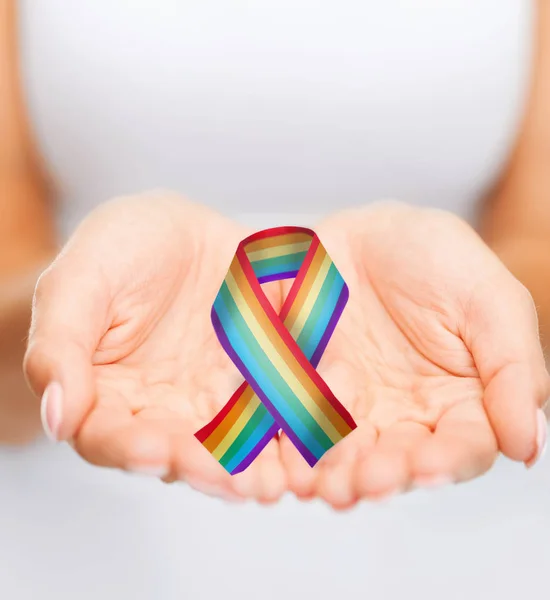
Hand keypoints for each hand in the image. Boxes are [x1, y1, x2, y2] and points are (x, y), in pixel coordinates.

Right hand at [24, 192, 286, 502]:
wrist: (181, 234)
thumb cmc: (119, 252)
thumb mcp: (80, 281)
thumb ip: (61, 345)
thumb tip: (57, 416)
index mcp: (107, 398)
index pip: (111, 438)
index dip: (131, 449)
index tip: (154, 450)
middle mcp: (164, 412)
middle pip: (182, 454)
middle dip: (208, 469)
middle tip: (233, 480)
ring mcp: (217, 403)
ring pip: (236, 443)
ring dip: (258, 465)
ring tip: (277, 478)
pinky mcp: (262, 383)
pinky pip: (282, 406)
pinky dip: (297, 422)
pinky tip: (315, 432)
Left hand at [278, 203, 548, 508]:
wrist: (365, 234)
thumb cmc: (436, 258)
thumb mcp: (489, 299)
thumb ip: (515, 368)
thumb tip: (526, 445)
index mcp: (464, 400)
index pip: (464, 445)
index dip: (449, 461)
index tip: (429, 466)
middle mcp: (410, 416)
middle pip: (401, 461)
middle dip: (385, 476)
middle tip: (369, 481)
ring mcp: (358, 409)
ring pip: (350, 455)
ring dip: (339, 475)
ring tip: (325, 484)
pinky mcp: (312, 395)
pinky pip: (303, 426)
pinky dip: (296, 449)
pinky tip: (290, 464)